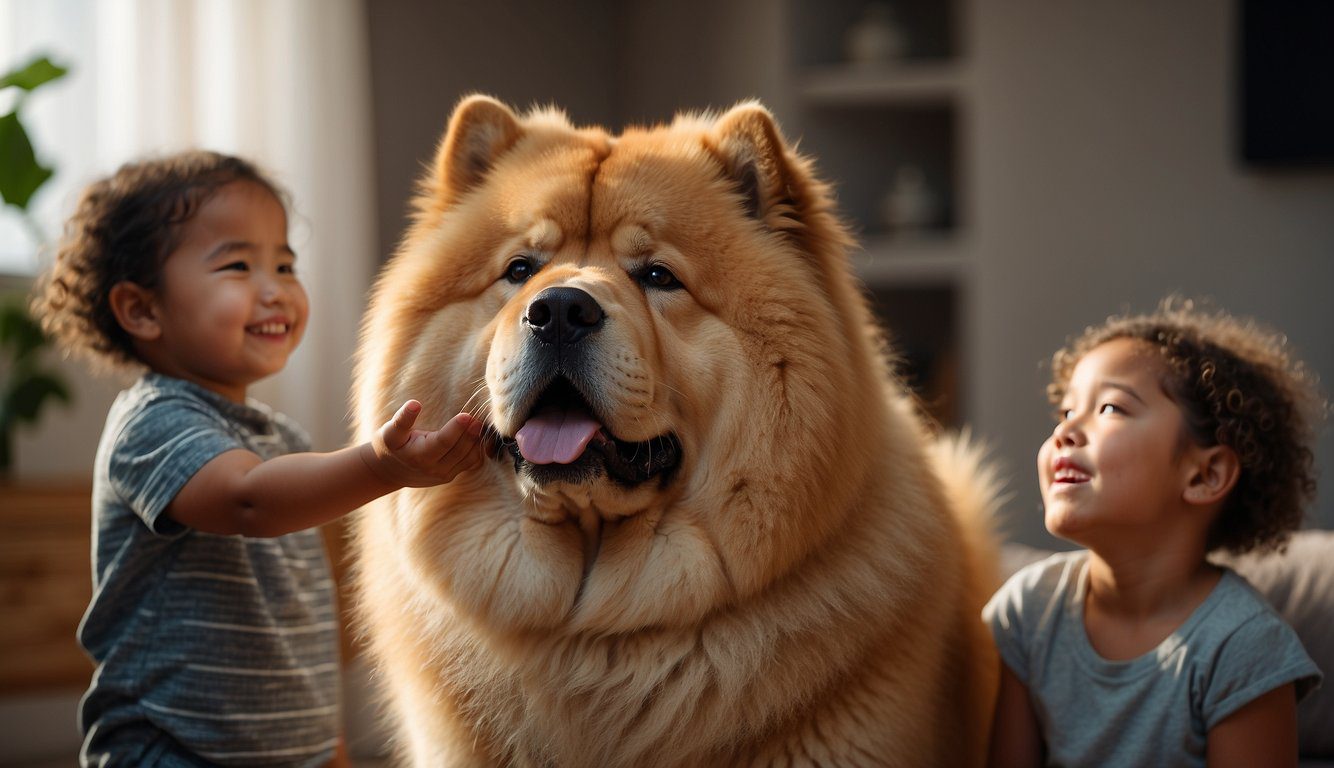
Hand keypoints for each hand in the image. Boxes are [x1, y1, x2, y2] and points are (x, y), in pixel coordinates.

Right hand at [366, 400, 484, 487]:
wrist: (389, 471)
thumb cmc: (390, 445)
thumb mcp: (390, 432)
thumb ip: (403, 419)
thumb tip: (415, 404)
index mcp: (418, 456)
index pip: (443, 442)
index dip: (456, 428)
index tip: (467, 415)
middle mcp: (433, 468)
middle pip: (459, 450)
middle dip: (470, 434)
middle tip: (478, 418)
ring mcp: (443, 475)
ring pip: (468, 459)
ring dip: (476, 442)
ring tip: (480, 425)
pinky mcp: (450, 476)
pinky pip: (470, 464)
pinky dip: (477, 451)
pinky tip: (479, 437)